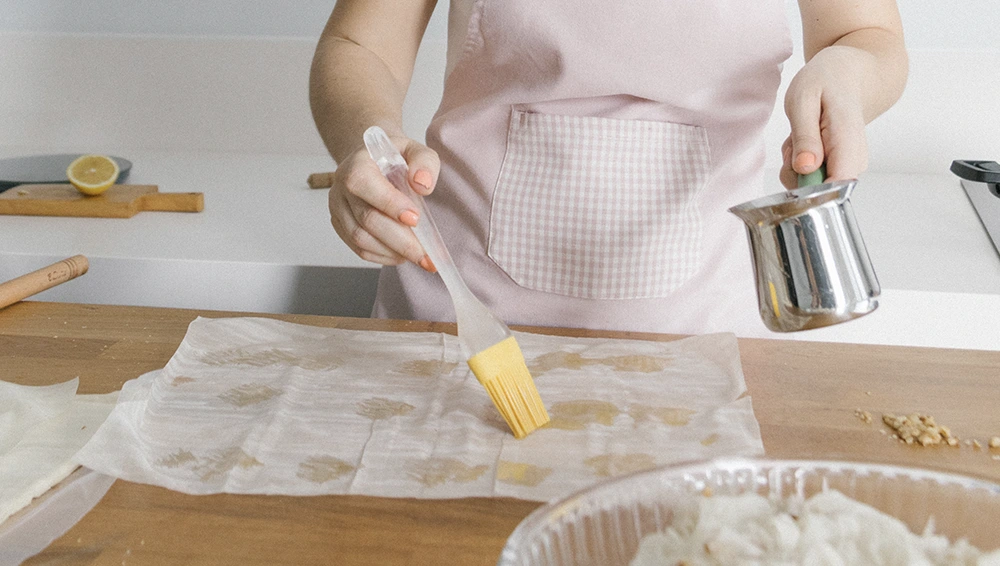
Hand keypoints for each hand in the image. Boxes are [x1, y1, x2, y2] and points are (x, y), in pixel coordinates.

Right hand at [328, 135, 439, 270]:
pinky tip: (401, 255)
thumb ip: (424, 162)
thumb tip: (423, 184)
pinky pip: (358, 249)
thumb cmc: (394, 158)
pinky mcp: (341, 226)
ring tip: (418, 256)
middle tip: (426, 255)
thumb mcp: (414, 149)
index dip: (390, 205)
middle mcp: (341, 188)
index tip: (415, 219)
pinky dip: (382, 256)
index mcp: (357, 164)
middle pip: (366, 220)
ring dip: (392, 252)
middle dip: (400, 241)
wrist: (373, 162)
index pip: (365, 185)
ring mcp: (338, 209)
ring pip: (360, 239)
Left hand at [780, 47, 869, 188]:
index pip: (836, 187)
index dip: (809, 190)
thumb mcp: (804, 99)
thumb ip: (804, 137)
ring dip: (792, 162)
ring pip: (807, 184)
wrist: (851, 73)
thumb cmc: (828, 81)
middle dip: (793, 170)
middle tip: (795, 139)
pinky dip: (796, 159)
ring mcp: (847, 166)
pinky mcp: (838, 167)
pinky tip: (804, 138)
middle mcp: (853, 160)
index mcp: (847, 143)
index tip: (796, 167)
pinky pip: (807, 176)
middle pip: (815, 190)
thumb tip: (805, 169)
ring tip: (800, 133)